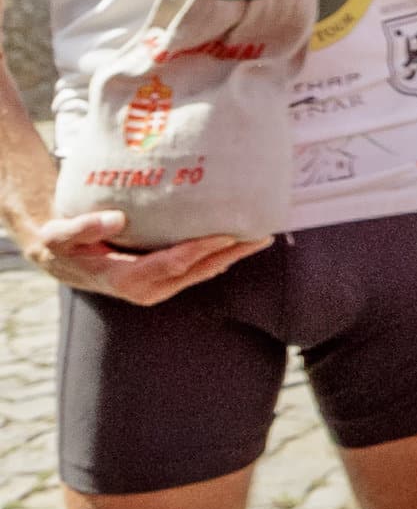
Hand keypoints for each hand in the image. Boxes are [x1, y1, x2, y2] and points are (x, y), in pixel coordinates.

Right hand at [19, 208, 262, 303]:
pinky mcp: (163, 281)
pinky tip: (237, 242)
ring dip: (232, 256)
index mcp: (127, 279)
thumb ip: (84, 227)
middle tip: (262, 235)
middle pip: (199, 270)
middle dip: (231, 254)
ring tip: (261, 237)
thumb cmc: (61, 243)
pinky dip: (218, 256)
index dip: (203, 249)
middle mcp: (148, 289)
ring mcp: (158, 287)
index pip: (175, 263)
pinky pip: (196, 270)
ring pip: (203, 272)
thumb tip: (116, 219)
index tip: (228, 234)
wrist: (61, 259)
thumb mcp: (61, 234)